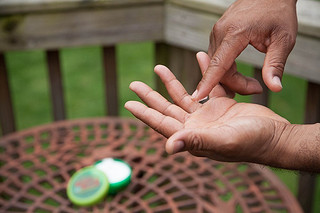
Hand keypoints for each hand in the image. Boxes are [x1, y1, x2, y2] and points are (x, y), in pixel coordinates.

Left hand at [125, 52, 290, 165]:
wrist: (275, 136)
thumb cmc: (251, 143)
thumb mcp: (222, 141)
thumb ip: (195, 141)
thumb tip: (168, 146)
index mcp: (192, 135)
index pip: (162, 123)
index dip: (145, 113)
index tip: (129, 103)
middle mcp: (196, 125)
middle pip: (167, 108)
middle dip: (150, 96)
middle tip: (134, 84)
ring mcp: (208, 114)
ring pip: (184, 95)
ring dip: (171, 82)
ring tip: (158, 67)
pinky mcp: (222, 104)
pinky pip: (208, 85)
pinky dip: (203, 71)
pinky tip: (198, 57)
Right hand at [193, 0, 297, 99]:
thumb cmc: (278, 12)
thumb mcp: (284, 39)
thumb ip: (276, 64)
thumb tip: (275, 87)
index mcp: (235, 32)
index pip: (218, 64)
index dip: (208, 82)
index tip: (197, 97)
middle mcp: (220, 32)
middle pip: (218, 69)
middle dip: (235, 84)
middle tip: (257, 88)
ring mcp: (217, 33)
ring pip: (216, 66)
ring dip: (230, 79)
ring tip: (252, 84)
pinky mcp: (218, 35)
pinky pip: (217, 59)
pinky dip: (226, 70)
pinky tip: (238, 73)